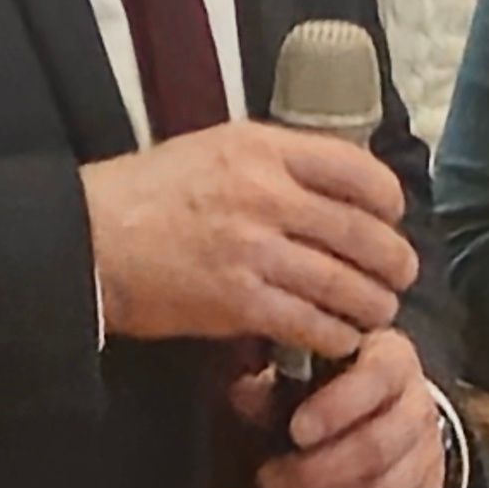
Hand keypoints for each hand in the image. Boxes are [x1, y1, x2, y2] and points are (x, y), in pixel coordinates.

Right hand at [88, 118, 414, 351]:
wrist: (88, 241)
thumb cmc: (146, 194)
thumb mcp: (213, 149)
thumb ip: (273, 160)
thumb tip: (332, 180)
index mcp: (262, 149)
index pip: (356, 170)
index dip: (388, 200)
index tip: (392, 217)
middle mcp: (265, 195)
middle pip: (362, 233)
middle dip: (394, 261)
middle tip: (400, 275)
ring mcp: (254, 251)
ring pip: (345, 284)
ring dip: (372, 305)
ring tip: (377, 312)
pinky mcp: (238, 302)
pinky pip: (310, 324)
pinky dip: (335, 335)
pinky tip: (339, 338)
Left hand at [251, 332, 450, 487]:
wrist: (387, 412)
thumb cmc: (335, 389)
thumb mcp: (306, 370)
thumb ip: (274, 383)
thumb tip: (243, 393)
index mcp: (392, 361)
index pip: (377, 379)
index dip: (337, 408)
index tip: (297, 431)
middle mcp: (418, 409)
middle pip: (377, 448)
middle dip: (315, 474)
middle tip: (267, 483)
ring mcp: (426, 460)